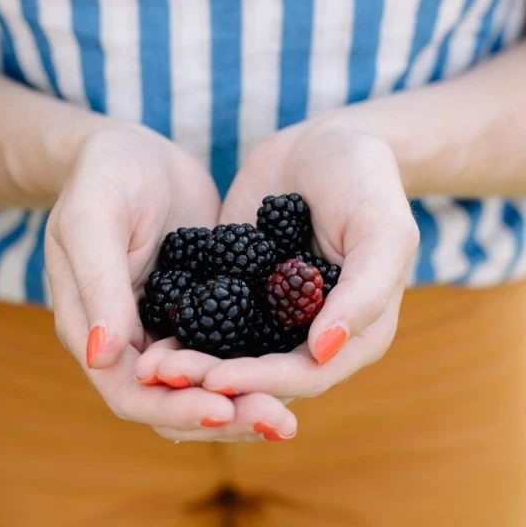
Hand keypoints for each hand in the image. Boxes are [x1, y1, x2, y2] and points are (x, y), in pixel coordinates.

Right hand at [44, 125, 288, 441]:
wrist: (132, 149)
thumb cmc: (103, 176)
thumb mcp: (93, 220)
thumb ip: (98, 284)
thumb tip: (103, 355)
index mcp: (92, 329)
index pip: (128, 392)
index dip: (173, 406)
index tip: (220, 407)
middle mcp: (127, 342)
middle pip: (171, 404)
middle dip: (223, 417)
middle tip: (278, 422)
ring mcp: (166, 330)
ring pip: (205, 388)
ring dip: (246, 403)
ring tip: (291, 415)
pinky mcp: (204, 313)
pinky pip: (231, 354)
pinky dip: (259, 369)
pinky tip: (301, 368)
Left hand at [137, 117, 419, 407]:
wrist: (324, 143)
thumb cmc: (366, 182)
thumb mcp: (383, 230)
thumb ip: (363, 292)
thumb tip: (323, 351)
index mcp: (354, 336)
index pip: (304, 376)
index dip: (260, 383)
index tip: (215, 381)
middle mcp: (307, 337)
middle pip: (257, 377)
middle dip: (210, 381)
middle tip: (164, 376)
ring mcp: (265, 317)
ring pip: (224, 358)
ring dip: (188, 368)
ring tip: (148, 365)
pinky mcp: (230, 292)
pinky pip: (200, 321)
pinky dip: (176, 333)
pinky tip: (142, 336)